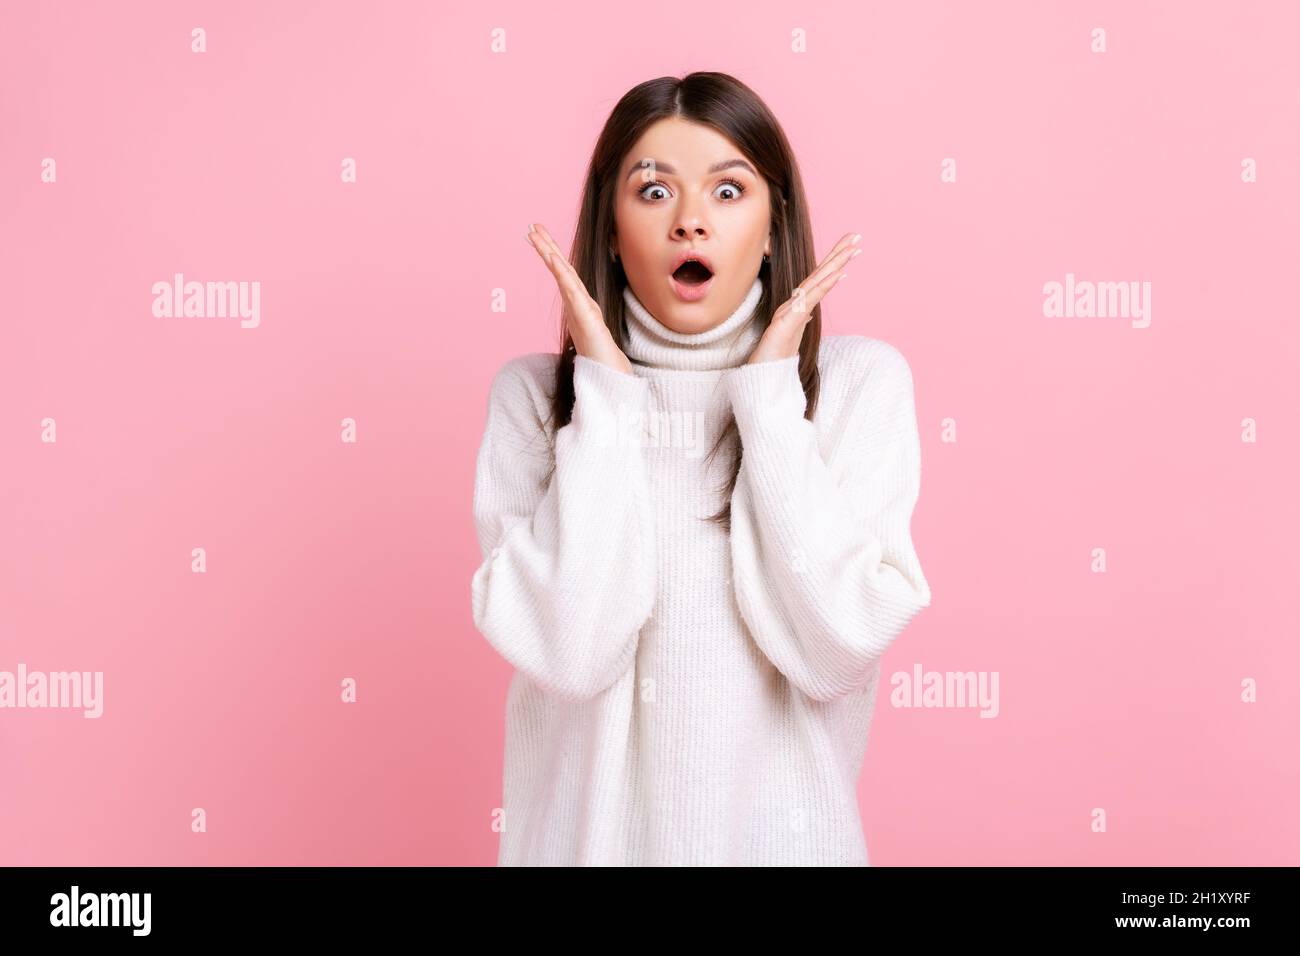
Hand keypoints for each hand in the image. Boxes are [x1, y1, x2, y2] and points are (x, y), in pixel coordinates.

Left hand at [525, 223, 633, 375]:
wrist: (613, 377)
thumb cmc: (600, 361)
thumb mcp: (583, 342)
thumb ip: (579, 329)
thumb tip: (575, 324)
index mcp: (578, 306)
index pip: (562, 276)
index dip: (550, 256)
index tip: (537, 238)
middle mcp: (581, 302)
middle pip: (562, 269)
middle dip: (547, 246)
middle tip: (533, 226)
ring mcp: (585, 308)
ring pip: (565, 274)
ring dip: (550, 252)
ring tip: (536, 234)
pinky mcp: (587, 317)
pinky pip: (572, 290)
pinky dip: (562, 273)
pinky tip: (553, 259)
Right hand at [746, 232, 861, 364]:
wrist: (760, 376)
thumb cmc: (774, 355)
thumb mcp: (792, 334)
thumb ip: (800, 319)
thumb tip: (808, 310)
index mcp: (798, 306)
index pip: (819, 279)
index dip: (833, 261)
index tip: (852, 246)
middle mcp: (794, 304)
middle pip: (819, 274)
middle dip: (838, 253)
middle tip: (856, 235)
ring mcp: (789, 312)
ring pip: (815, 283)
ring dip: (834, 264)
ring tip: (852, 249)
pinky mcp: (785, 324)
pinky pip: (808, 301)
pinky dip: (823, 286)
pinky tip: (838, 275)